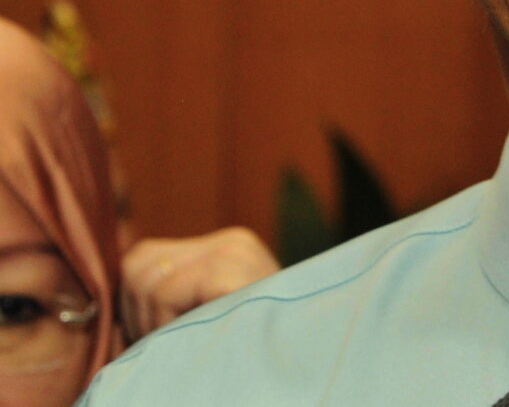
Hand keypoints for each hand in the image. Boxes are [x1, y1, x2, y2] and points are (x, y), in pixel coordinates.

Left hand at [120, 227, 279, 340]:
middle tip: (168, 342)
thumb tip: (114, 291)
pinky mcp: (232, 273)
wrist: (298, 361)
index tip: (157, 334)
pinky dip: (167, 323)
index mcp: (226, 247)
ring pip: (146, 281)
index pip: (143, 258)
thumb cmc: (242, 349)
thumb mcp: (207, 314)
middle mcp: (231, 242)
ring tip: (184, 341)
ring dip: (153, 323)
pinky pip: (166, 294)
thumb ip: (175, 293)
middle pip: (137, 267)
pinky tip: (195, 337)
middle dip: (140, 314)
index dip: (135, 303)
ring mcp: (233, 253)